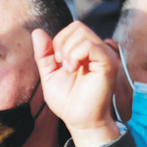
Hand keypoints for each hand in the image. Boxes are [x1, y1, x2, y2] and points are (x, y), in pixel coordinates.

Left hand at [32, 21, 119, 146]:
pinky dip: (76, 55)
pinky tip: (73, 69)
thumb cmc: (67, 101)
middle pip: (77, 26)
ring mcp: (105, 55)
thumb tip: (38, 32)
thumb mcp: (49, 74)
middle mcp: (98, 50)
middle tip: (61, 64)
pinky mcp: (109, 63)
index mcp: (85, 51)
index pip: (73, 28)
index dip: (59, 40)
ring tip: (69, 69)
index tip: (57, 61)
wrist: (79, 120)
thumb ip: (44, 54)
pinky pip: (90, 46)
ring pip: (83, 33)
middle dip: (62, 43)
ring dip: (68, 50)